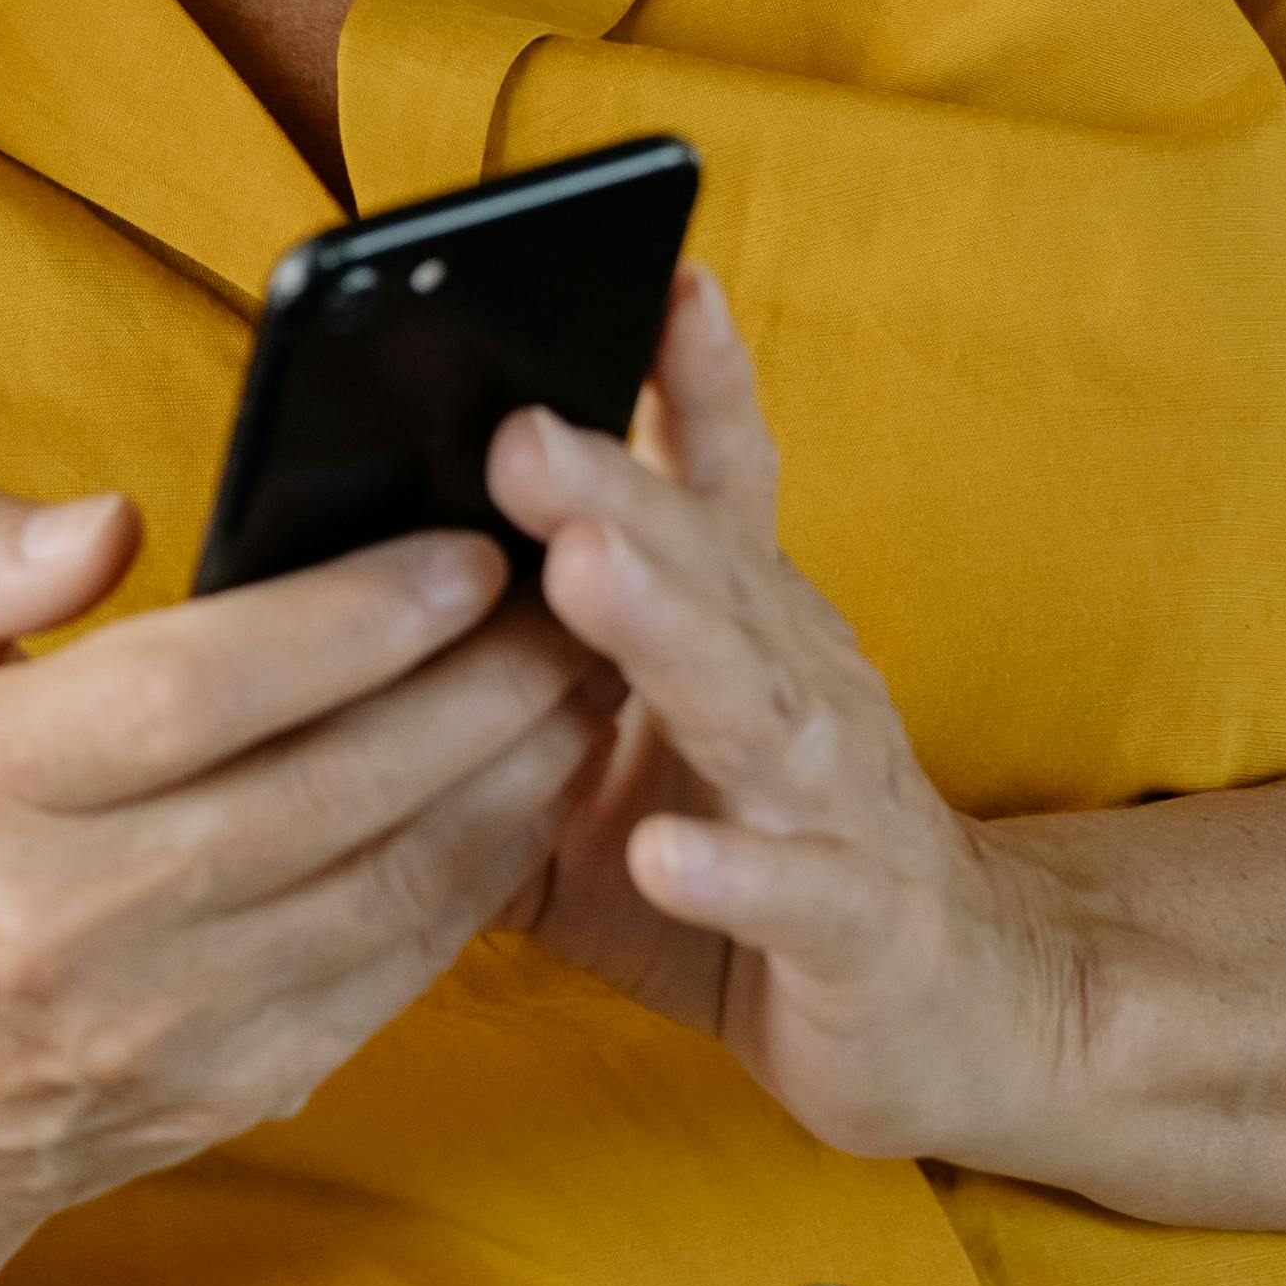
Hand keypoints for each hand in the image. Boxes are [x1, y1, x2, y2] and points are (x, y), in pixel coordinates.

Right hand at [0, 481, 609, 1255]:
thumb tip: (112, 524)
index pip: (189, 691)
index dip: (346, 621)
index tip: (462, 556)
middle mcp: (62, 922)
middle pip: (319, 788)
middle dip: (472, 687)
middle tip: (570, 603)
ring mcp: (160, 1021)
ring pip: (384, 884)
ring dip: (509, 777)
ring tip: (582, 679)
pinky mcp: (240, 1083)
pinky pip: (398, 968)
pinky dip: (481, 872)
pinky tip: (531, 792)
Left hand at [492, 264, 1078, 1164]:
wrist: (955, 1009)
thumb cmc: (754, 870)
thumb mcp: (607, 765)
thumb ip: (498, 693)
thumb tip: (331, 619)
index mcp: (740, 633)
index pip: (716, 483)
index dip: (690, 385)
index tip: (651, 276)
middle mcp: (800, 685)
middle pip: (705, 567)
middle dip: (615, 491)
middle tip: (516, 426)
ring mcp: (836, 799)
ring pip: (753, 700)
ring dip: (665, 633)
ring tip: (577, 570)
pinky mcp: (859, 921)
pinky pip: (795, 888)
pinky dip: (732, 869)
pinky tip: (662, 851)